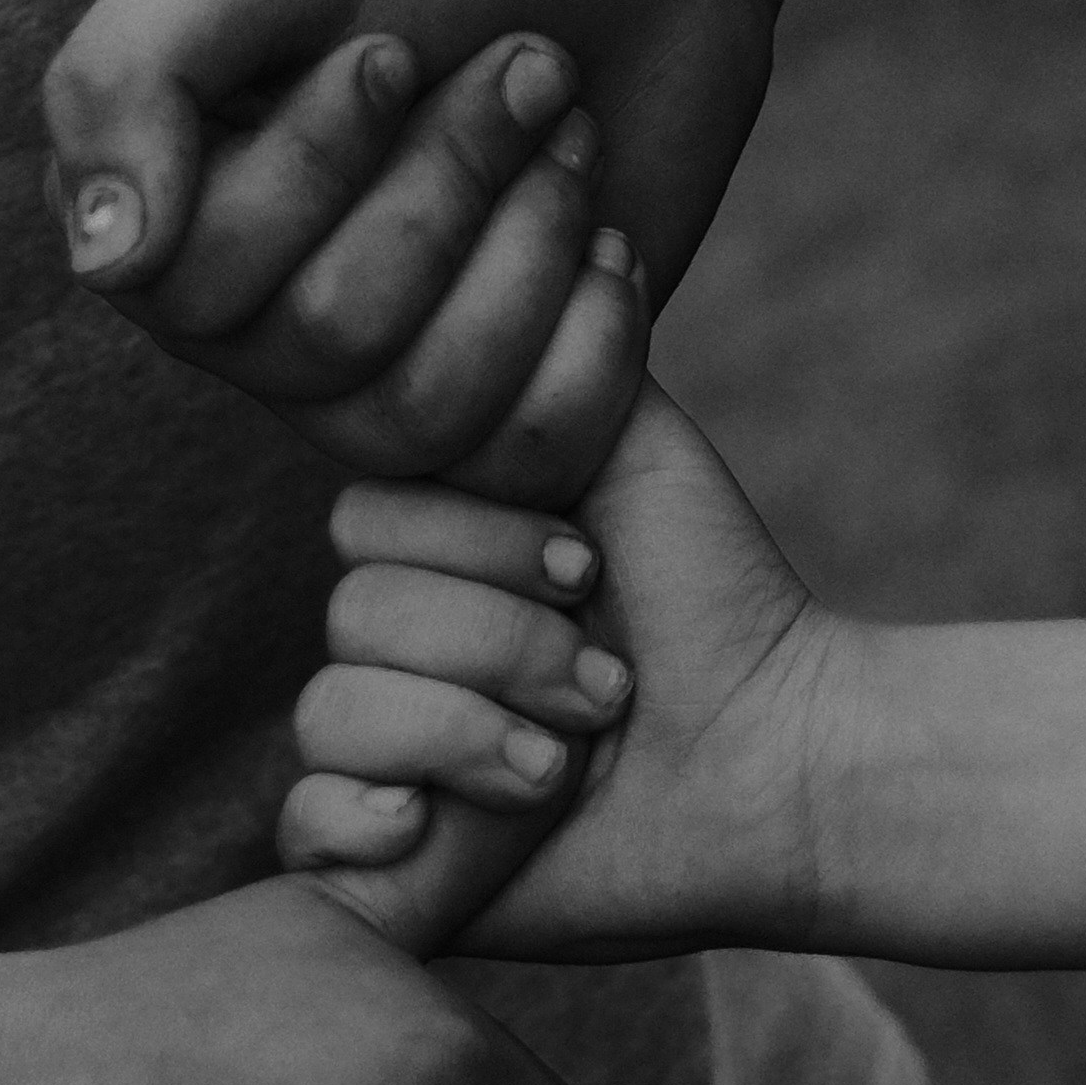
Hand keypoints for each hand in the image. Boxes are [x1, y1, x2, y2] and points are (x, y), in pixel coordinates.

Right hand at [42, 0, 769, 503]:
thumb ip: (133, 72)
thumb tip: (104, 262)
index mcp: (160, 214)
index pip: (198, 283)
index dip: (316, 170)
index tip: (392, 46)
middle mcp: (246, 326)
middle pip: (329, 339)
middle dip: (453, 178)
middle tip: (527, 63)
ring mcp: (368, 390)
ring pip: (426, 412)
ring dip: (533, 240)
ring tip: (571, 129)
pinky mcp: (490, 423)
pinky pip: (525, 460)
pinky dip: (595, 334)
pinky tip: (610, 236)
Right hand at [279, 380, 846, 959]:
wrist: (783, 767)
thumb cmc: (720, 606)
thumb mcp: (635, 445)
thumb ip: (553, 353)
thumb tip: (556, 220)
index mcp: (436, 559)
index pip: (364, 521)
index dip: (479, 548)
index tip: (588, 571)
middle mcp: (398, 655)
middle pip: (349, 618)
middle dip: (499, 649)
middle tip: (605, 689)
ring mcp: (388, 760)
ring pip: (330, 716)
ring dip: (468, 737)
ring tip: (562, 769)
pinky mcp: (391, 864)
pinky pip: (303, 827)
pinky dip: (364, 821)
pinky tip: (437, 828)